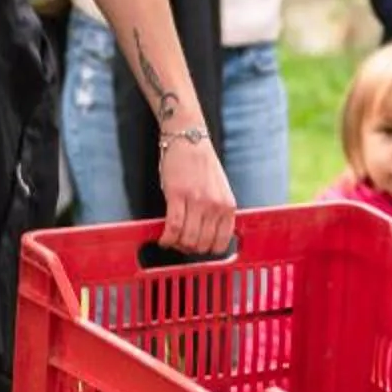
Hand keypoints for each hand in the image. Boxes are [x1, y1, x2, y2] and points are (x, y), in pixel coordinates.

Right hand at [155, 131, 236, 256]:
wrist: (189, 140)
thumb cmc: (202, 164)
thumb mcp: (220, 191)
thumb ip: (218, 212)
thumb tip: (209, 236)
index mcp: (228, 206)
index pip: (221, 243)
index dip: (208, 251)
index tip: (199, 248)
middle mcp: (215, 206)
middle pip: (202, 244)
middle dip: (190, 249)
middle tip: (181, 244)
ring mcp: (197, 201)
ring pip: (187, 239)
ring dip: (177, 245)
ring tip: (172, 240)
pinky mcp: (177, 196)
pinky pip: (173, 227)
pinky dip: (167, 238)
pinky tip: (163, 238)